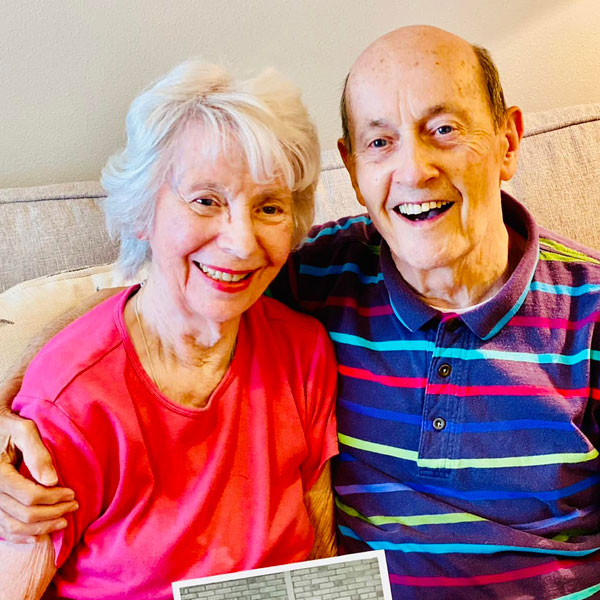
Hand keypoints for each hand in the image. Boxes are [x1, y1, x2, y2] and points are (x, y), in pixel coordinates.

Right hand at [0, 410, 77, 543]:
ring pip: (14, 527)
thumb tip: (52, 480)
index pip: (30, 496)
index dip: (54, 498)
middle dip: (53, 514)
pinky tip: (39, 535)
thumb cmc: (10, 427)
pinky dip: (21, 537)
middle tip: (74, 507)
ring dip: (41, 528)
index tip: (72, 494)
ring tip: (63, 521)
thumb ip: (37, 453)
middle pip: (24, 514)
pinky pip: (3, 530)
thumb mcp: (24, 430)